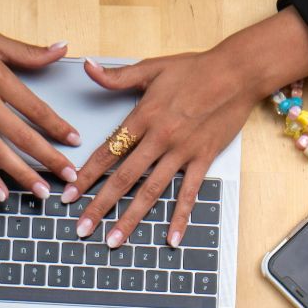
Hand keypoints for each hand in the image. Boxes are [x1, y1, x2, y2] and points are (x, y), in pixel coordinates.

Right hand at [0, 0, 80, 199]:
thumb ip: (29, 51)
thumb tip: (62, 49)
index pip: (35, 108)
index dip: (57, 126)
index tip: (74, 140)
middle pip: (22, 136)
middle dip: (49, 158)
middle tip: (69, 176)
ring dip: (22, 174)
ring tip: (41, 191)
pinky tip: (1, 193)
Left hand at [62, 48, 262, 250]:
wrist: (237, 72)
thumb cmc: (196, 68)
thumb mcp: (152, 68)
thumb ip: (117, 76)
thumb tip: (88, 67)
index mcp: (143, 116)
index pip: (107, 152)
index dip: (86, 176)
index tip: (70, 196)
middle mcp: (159, 138)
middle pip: (123, 178)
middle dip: (100, 206)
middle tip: (82, 229)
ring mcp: (182, 152)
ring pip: (151, 191)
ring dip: (130, 218)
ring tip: (114, 240)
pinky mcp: (203, 159)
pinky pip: (189, 193)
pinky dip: (180, 218)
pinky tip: (170, 239)